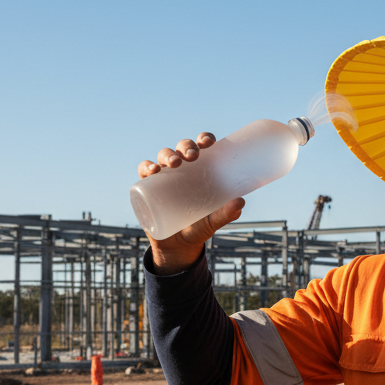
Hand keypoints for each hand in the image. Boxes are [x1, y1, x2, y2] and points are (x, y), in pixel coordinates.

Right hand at [137, 132, 244, 274]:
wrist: (178, 246)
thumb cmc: (199, 227)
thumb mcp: (213, 222)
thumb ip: (226, 214)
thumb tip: (240, 202)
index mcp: (201, 170)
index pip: (202, 147)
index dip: (204, 139)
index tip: (209, 143)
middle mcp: (182, 169)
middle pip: (183, 148)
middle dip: (187, 146)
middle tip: (193, 156)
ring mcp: (165, 176)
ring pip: (164, 155)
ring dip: (168, 154)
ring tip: (174, 163)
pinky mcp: (148, 187)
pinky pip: (144, 170)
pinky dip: (146, 166)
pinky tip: (152, 170)